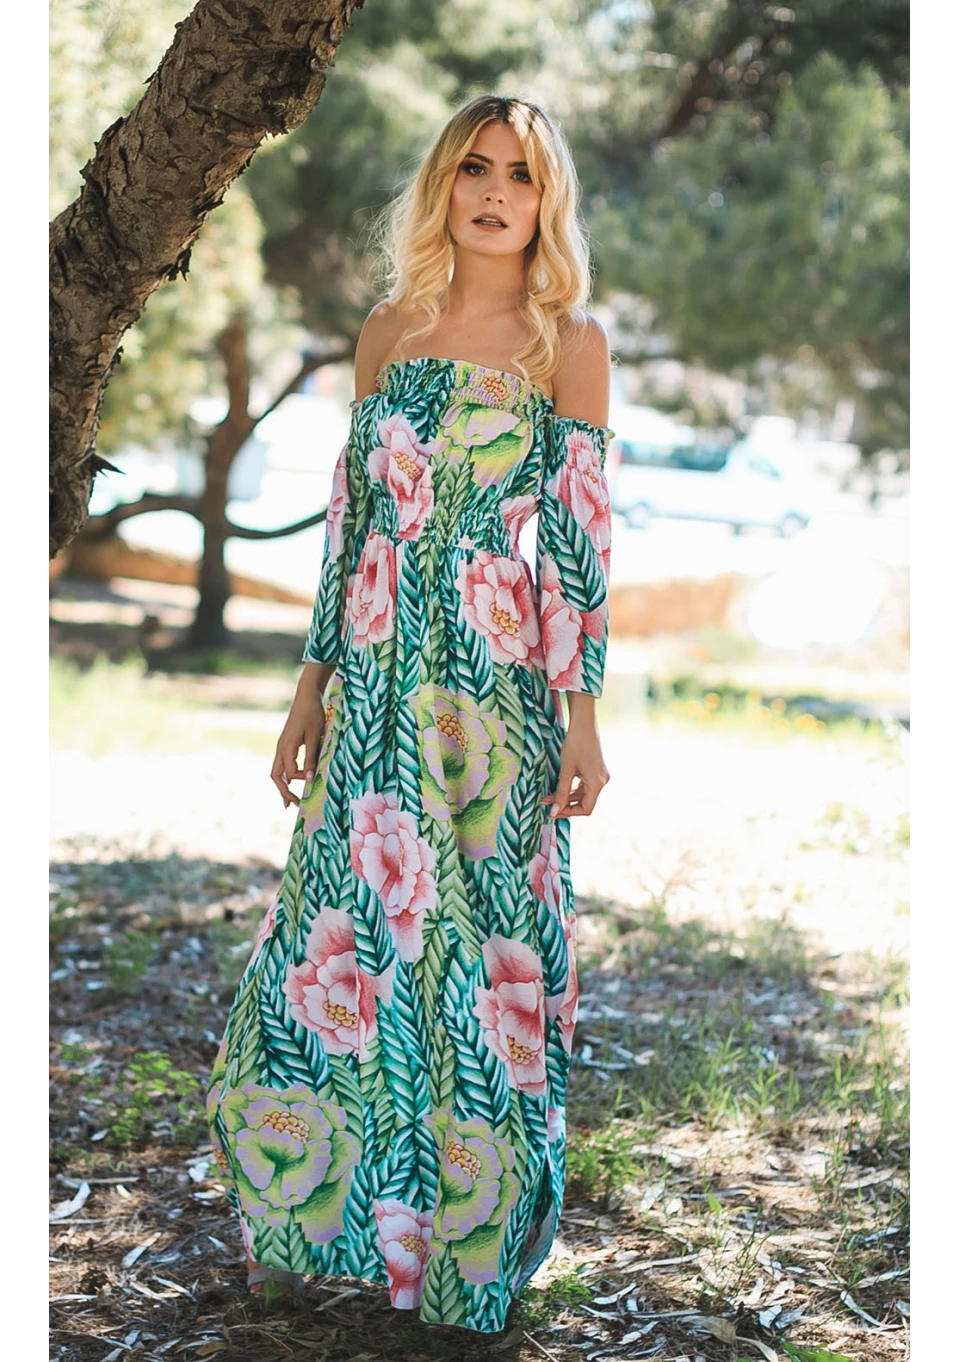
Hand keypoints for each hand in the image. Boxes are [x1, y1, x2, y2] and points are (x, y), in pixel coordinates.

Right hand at [271, 691, 326, 809]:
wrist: (307, 695)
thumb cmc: (312, 714)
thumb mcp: (315, 737)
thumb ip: (311, 758)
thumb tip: (309, 780)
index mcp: (286, 747)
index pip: (290, 773)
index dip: (301, 780)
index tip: (313, 781)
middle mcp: (280, 748)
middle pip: (276, 776)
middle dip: (283, 791)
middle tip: (292, 805)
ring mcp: (281, 745)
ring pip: (277, 770)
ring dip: (282, 785)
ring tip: (289, 799)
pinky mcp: (286, 743)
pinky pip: (281, 763)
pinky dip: (285, 775)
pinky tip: (292, 780)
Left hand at [540, 722, 609, 818]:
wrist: (583, 724)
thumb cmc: (575, 744)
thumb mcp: (566, 770)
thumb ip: (561, 792)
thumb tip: (554, 812)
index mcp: (597, 783)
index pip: (585, 809)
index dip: (569, 812)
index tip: (553, 811)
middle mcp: (602, 781)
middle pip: (585, 803)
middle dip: (565, 804)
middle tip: (547, 804)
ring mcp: (600, 776)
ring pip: (584, 795)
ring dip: (567, 797)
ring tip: (549, 796)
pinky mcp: (596, 771)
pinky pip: (585, 786)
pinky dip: (572, 789)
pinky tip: (560, 788)